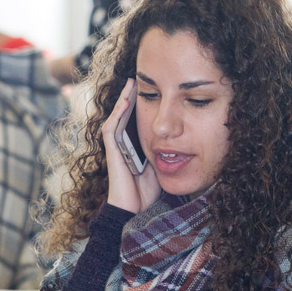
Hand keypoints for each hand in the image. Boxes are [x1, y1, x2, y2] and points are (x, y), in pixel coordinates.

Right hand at [101, 79, 160, 212]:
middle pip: (125, 115)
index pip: (136, 120)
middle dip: (131, 97)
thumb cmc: (147, 194)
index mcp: (134, 147)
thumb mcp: (160, 166)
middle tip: (139, 78)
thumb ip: (164, 152)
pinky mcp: (111, 152)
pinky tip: (125, 100)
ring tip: (131, 83)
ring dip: (123, 99)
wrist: (135, 212)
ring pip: (116, 117)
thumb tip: (180, 139)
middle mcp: (122, 145)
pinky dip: (117, 113)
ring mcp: (115, 148)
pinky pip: (111, 128)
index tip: (152, 89)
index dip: (142, 105)